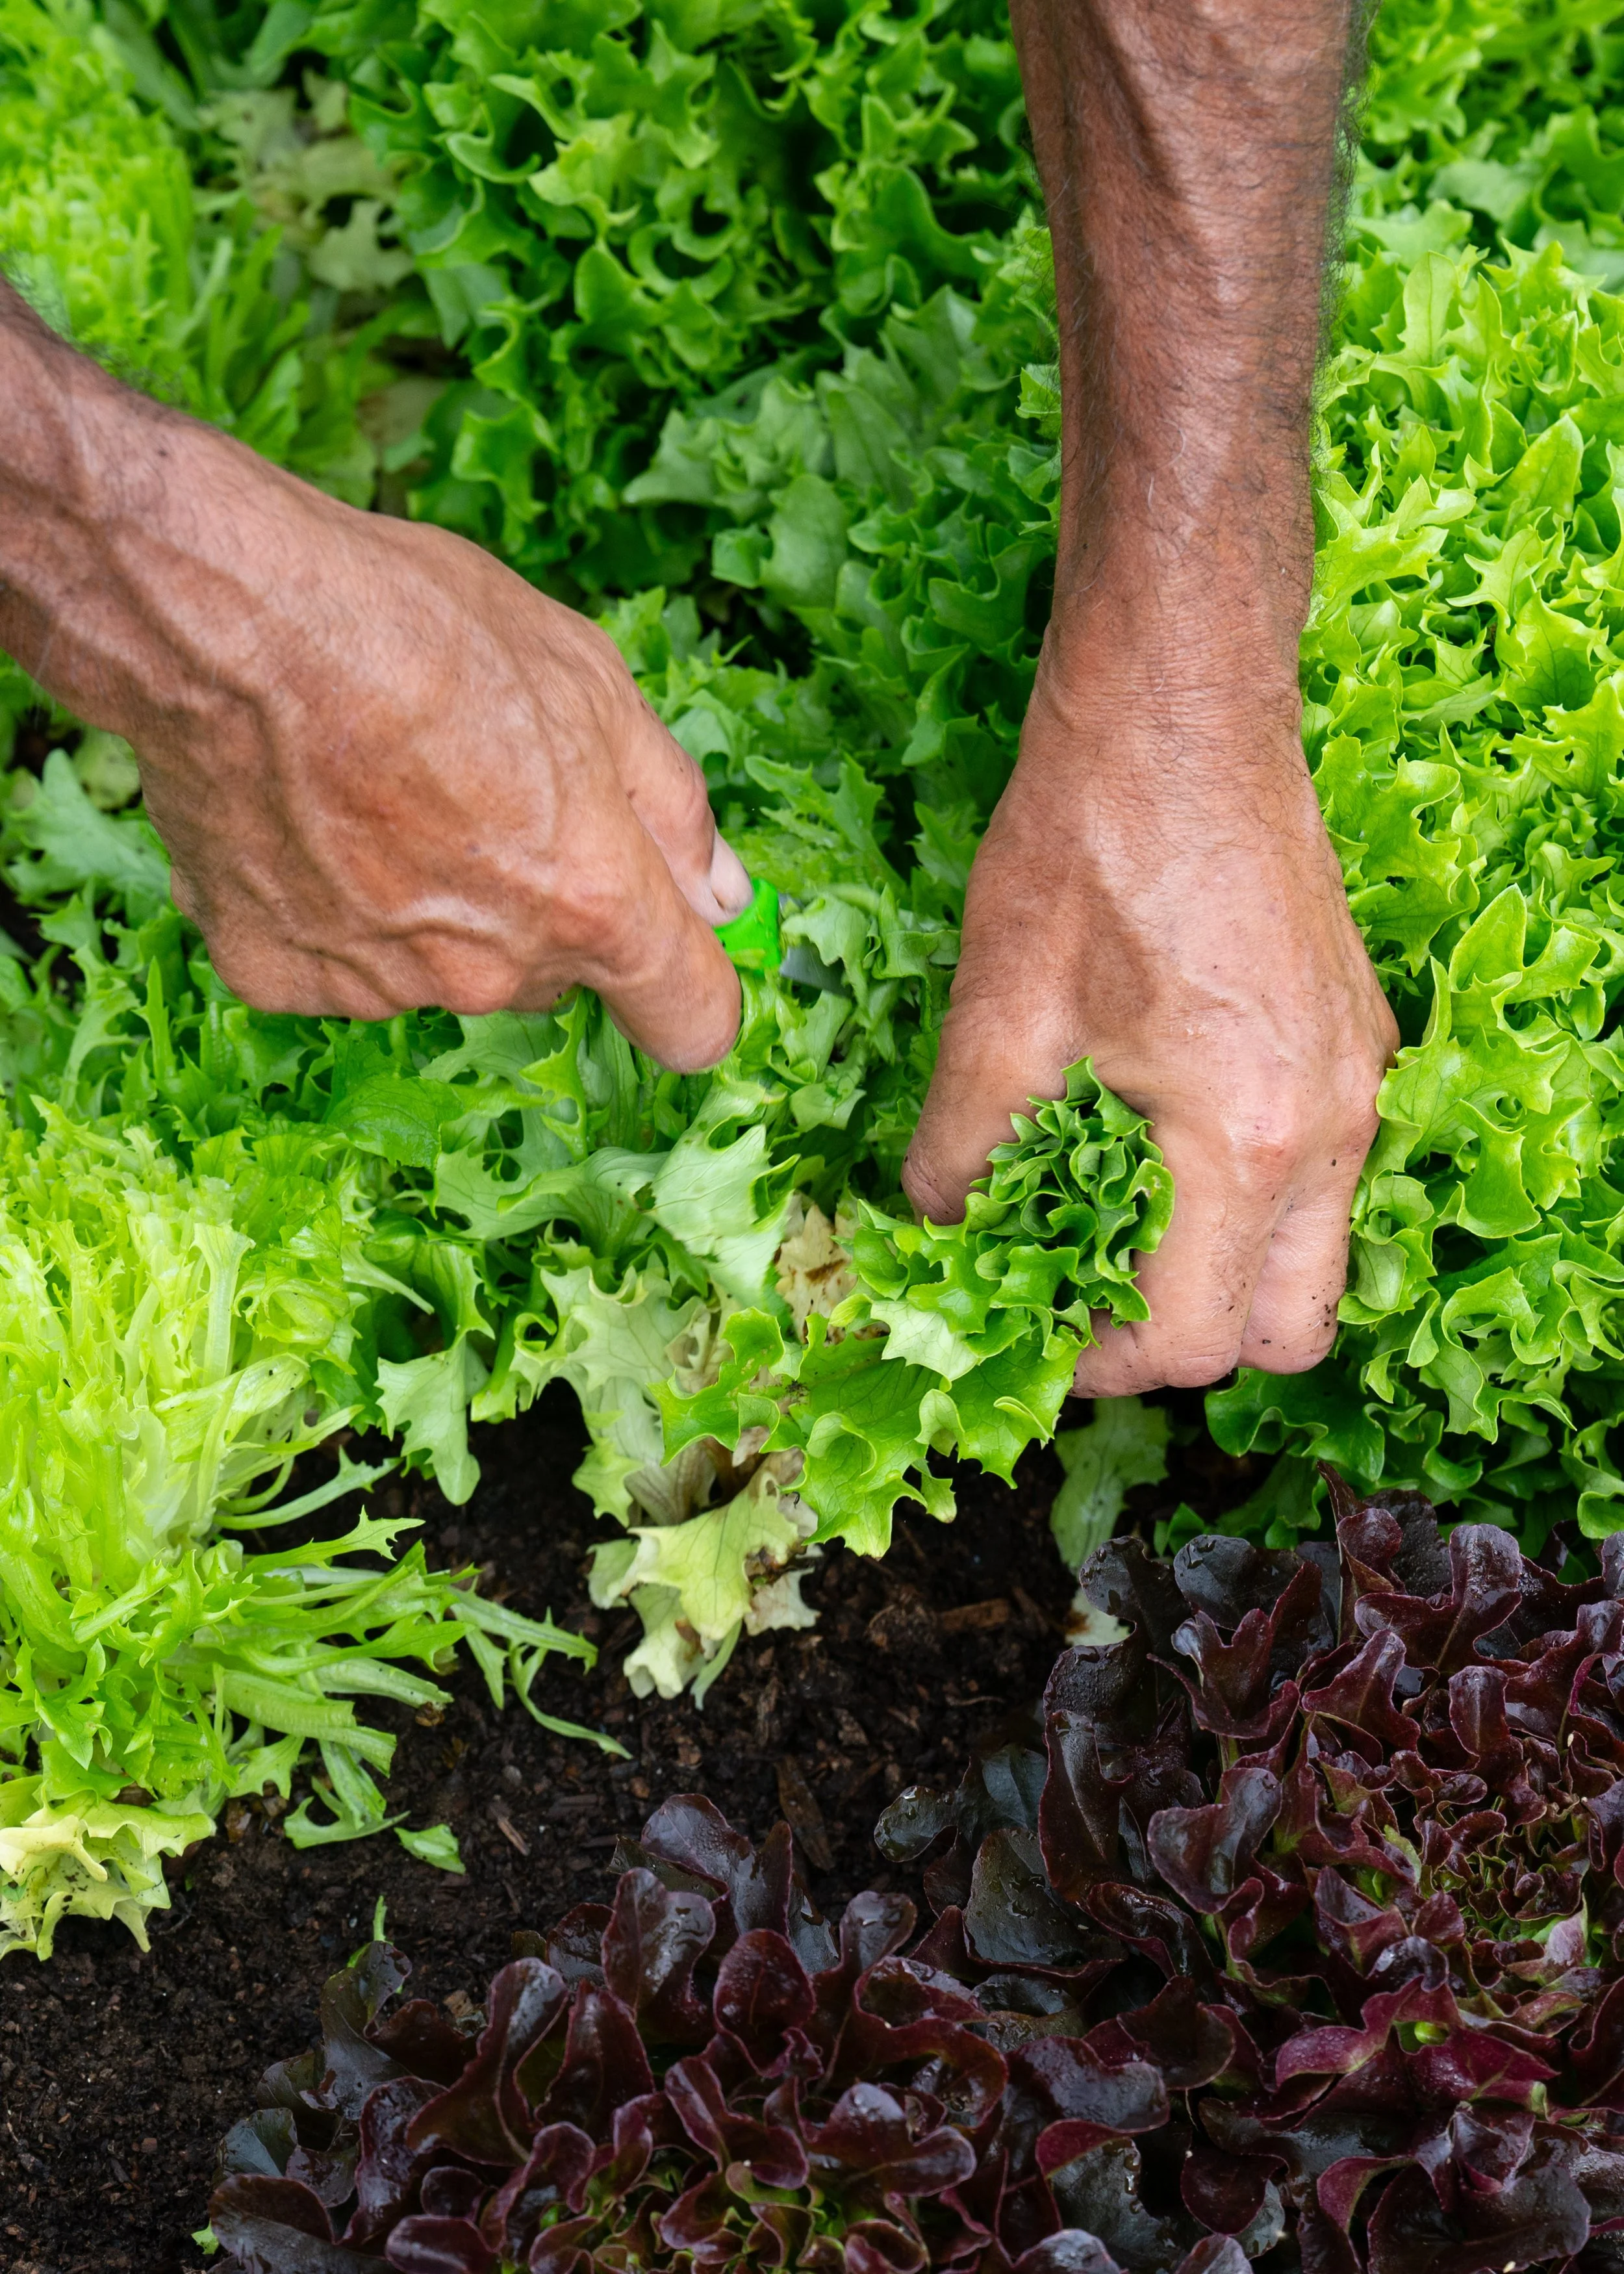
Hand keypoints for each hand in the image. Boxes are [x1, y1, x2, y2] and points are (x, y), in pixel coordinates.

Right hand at [0, 300, 749, 1065]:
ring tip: (379, 789)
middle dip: (543, 907)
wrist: (233, 619)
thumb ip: (673, 809)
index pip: (691, 1019)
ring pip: (442, 969)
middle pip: (555, 976)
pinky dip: (325, 907)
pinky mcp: (277, 974)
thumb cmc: (420, 628)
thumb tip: (724, 894)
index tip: (677, 955)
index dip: (694, 989)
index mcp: (591, 901)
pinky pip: (333, 961)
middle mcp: (492, 970)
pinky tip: (305, 817)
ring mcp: (379, 985)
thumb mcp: (593, 681)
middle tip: (484, 794)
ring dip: (432, 906)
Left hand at [903, 622, 1397, 1392]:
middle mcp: (1332, 1126)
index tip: (1031, 1334)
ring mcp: (1357, 1081)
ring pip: (1310, 1256)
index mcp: (1248, 1140)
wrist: (1180, 709)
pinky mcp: (1352, 1039)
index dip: (1099, 1362)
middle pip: (1282, 1330)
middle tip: (1083, 1297)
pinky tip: (1151, 1139)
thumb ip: (962, 1159)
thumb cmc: (1088, 846)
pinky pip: (1318, 1175)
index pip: (1191, 1337)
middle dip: (1179, 1339)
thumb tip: (942, 1234)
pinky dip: (1242, 1198)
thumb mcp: (994, 1019)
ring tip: (1111, 1222)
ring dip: (1217, 1270)